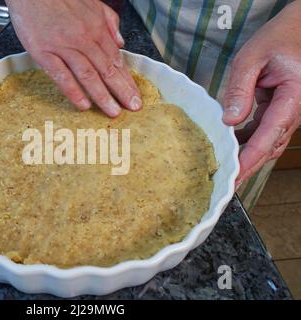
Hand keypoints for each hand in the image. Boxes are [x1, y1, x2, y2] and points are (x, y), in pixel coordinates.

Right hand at [5, 0, 140, 116]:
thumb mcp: (92, 3)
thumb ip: (109, 21)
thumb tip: (121, 41)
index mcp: (96, 28)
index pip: (116, 59)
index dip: (127, 79)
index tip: (134, 94)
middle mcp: (84, 39)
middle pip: (107, 70)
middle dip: (122, 91)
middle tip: (132, 107)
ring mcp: (64, 47)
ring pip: (88, 75)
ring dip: (103, 96)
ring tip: (113, 111)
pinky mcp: (44, 53)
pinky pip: (62, 76)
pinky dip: (74, 91)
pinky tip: (83, 105)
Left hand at [222, 1, 300, 186]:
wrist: (298, 30)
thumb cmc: (279, 38)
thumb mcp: (252, 58)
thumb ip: (240, 90)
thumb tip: (230, 120)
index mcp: (293, 98)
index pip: (269, 136)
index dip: (251, 159)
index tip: (235, 175)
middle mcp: (295, 110)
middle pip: (270, 146)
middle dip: (248, 166)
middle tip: (226, 183)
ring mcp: (289, 112)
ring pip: (268, 142)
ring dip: (247, 155)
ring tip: (224, 167)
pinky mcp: (281, 110)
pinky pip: (265, 131)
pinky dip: (248, 139)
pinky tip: (229, 142)